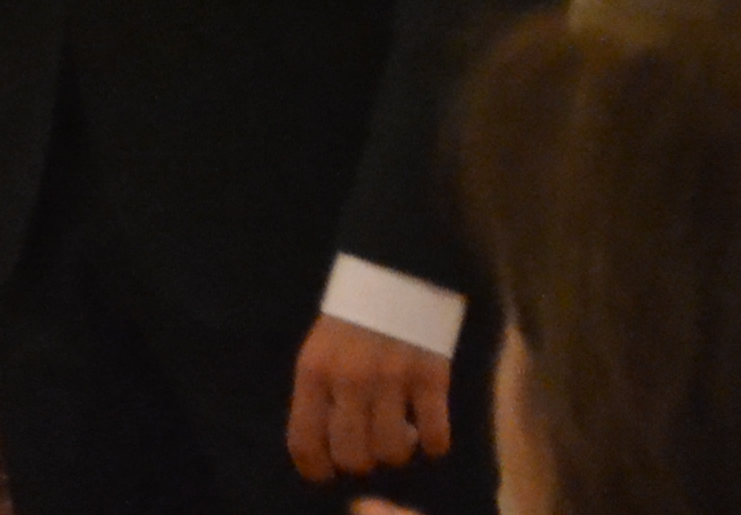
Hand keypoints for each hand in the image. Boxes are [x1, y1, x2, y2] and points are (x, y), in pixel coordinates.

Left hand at [287, 313, 450, 483]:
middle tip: (369, 448)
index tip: (327, 473)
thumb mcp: (320, 348)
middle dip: (361, 462)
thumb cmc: (354, 313)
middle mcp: (349, 380)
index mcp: (314, 372)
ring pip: (392, 453)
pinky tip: (430, 431)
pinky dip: (434, 444)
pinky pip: (435, 436)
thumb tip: (327, 445)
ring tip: (401, 435)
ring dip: (397, 452)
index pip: (305, 441)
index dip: (316, 469)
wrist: (399, 267)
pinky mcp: (431, 376)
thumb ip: (320, 393)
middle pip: (352, 457)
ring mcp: (392, 379)